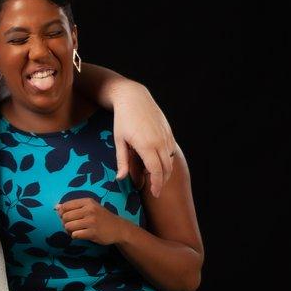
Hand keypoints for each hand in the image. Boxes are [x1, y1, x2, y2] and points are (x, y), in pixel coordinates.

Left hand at [56, 198, 128, 244]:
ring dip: (69, 230)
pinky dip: (75, 236)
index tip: (68, 217)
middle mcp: (89, 210)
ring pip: (68, 226)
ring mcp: (91, 222)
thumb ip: (74, 206)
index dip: (62, 213)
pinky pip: (75, 235)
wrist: (118, 228)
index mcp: (87, 202)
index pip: (66, 206)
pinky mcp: (92, 233)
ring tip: (76, 230)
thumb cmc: (101, 217)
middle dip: (65, 223)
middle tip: (71, 226)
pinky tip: (81, 235)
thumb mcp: (90, 207)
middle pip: (65, 217)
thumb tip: (56, 207)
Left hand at [111, 81, 175, 196]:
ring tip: (156, 178)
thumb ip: (122, 161)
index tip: (154, 193)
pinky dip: (167, 159)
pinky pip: (171, 150)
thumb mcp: (119, 141)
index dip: (157, 185)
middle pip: (166, 168)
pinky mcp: (168, 131)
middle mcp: (159, 141)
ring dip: (166, 171)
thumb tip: (120, 178)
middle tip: (155, 191)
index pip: (156, 171)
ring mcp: (166, 136)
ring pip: (171, 160)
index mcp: (146, 146)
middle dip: (162, 182)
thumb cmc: (123, 119)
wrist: (133, 97)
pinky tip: (159, 163)